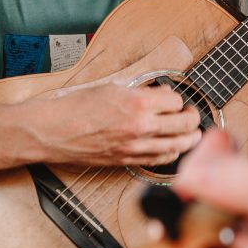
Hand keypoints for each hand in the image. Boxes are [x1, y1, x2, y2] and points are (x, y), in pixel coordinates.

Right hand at [30, 82, 201, 165]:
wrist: (54, 130)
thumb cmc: (77, 106)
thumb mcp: (112, 86)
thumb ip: (140, 90)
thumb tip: (160, 94)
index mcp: (138, 102)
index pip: (176, 101)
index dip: (177, 98)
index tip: (174, 98)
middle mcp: (141, 126)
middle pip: (185, 124)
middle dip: (193, 117)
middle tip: (192, 114)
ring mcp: (135, 147)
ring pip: (178, 146)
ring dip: (189, 138)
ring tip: (192, 133)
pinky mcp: (128, 161)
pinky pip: (159, 160)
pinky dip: (171, 153)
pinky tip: (173, 148)